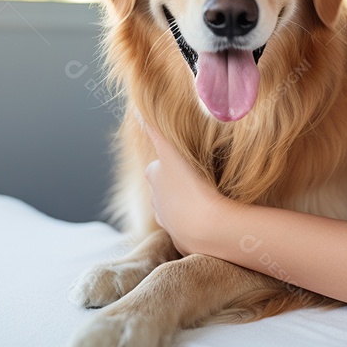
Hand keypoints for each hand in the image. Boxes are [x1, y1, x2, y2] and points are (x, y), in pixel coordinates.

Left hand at [140, 112, 226, 254]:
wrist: (206, 227)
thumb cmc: (190, 184)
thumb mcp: (170, 150)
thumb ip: (154, 129)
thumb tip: (136, 107)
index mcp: (155, 177)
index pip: (159, 164)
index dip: (172, 161)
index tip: (186, 161)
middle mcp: (156, 200)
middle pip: (165, 187)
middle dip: (177, 184)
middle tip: (199, 177)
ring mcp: (169, 222)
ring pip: (175, 208)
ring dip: (185, 204)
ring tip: (206, 198)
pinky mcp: (182, 239)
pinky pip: (188, 227)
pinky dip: (195, 223)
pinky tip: (210, 218)